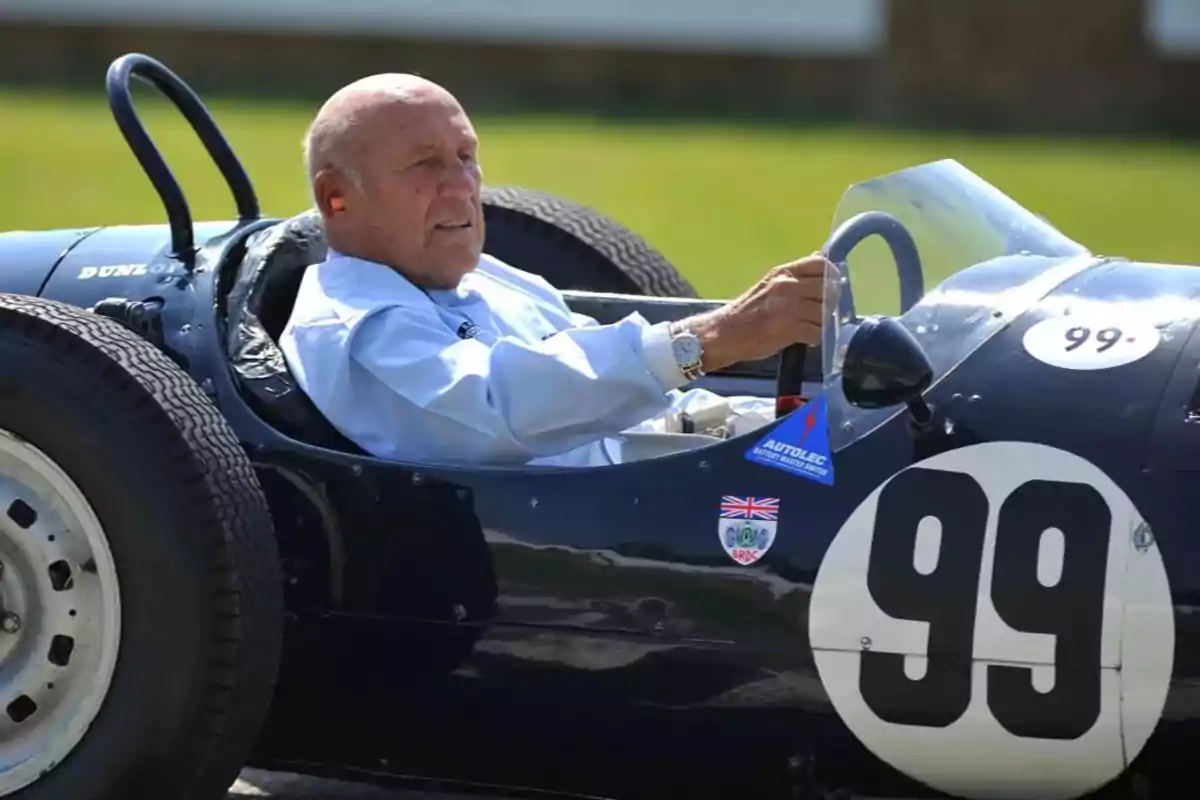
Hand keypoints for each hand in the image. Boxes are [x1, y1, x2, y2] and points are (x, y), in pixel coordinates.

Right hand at [679, 254, 839, 372]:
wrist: (725, 332)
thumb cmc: (748, 311)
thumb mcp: (770, 284)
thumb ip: (795, 276)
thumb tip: (819, 260)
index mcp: (783, 272)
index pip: (821, 264)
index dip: (831, 277)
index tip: (830, 289)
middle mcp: (787, 284)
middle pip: (828, 290)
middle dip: (829, 304)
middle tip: (820, 314)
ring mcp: (789, 306)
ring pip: (825, 313)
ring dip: (822, 323)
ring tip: (809, 327)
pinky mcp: (789, 327)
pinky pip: (817, 332)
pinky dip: (814, 338)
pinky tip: (804, 338)